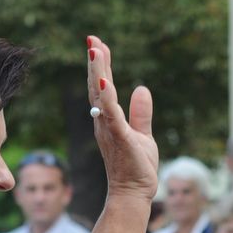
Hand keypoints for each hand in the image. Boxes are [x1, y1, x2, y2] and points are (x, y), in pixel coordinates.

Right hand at [87, 35, 158, 202]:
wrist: (132, 193)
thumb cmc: (135, 167)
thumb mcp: (141, 134)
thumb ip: (140, 112)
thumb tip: (141, 88)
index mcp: (107, 119)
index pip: (102, 86)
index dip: (100, 64)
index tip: (96, 43)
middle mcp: (103, 122)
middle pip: (97, 86)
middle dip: (95, 62)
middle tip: (92, 39)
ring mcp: (108, 129)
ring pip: (101, 96)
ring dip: (98, 73)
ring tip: (96, 50)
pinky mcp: (118, 137)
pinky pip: (111, 114)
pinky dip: (107, 98)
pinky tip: (105, 81)